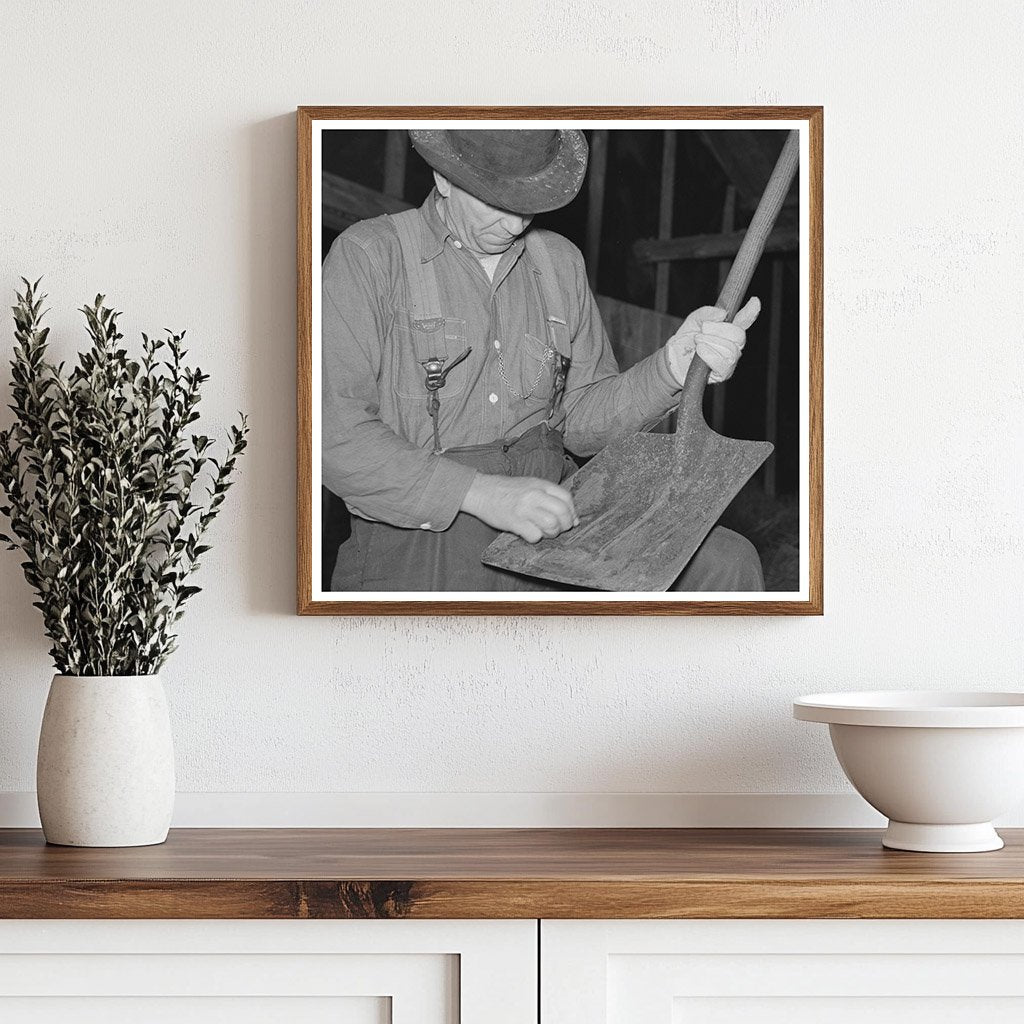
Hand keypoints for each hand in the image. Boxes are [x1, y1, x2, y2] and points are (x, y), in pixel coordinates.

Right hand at [461, 473, 577, 542]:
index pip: (567, 498)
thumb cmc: (507, 490)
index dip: (572, 511)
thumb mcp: (531, 485)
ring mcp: (524, 508)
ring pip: (551, 525)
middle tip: (559, 528)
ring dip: (552, 533)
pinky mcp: (515, 522)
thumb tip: (572, 518)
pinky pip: (535, 535)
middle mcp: (534, 495)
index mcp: (540, 484)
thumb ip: (550, 497)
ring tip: (544, 531)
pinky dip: (535, 538)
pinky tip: (529, 533)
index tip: (569, 519)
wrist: (481, 491)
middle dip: (565, 524)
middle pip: (562, 512)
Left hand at [665, 297, 760, 385]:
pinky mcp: (722, 374)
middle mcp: (733, 345)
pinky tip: (700, 351)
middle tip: (702, 330)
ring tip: (697, 342)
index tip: (755, 301)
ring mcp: (730, 360)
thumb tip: (722, 314)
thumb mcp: (694, 320)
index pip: (744, 320)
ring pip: (730, 350)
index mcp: (729, 329)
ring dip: (711, 342)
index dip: (751, 312)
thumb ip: (707, 313)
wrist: (673, 359)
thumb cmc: (687, 340)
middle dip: (718, 330)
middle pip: (738, 335)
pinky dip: (710, 355)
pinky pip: (723, 365)